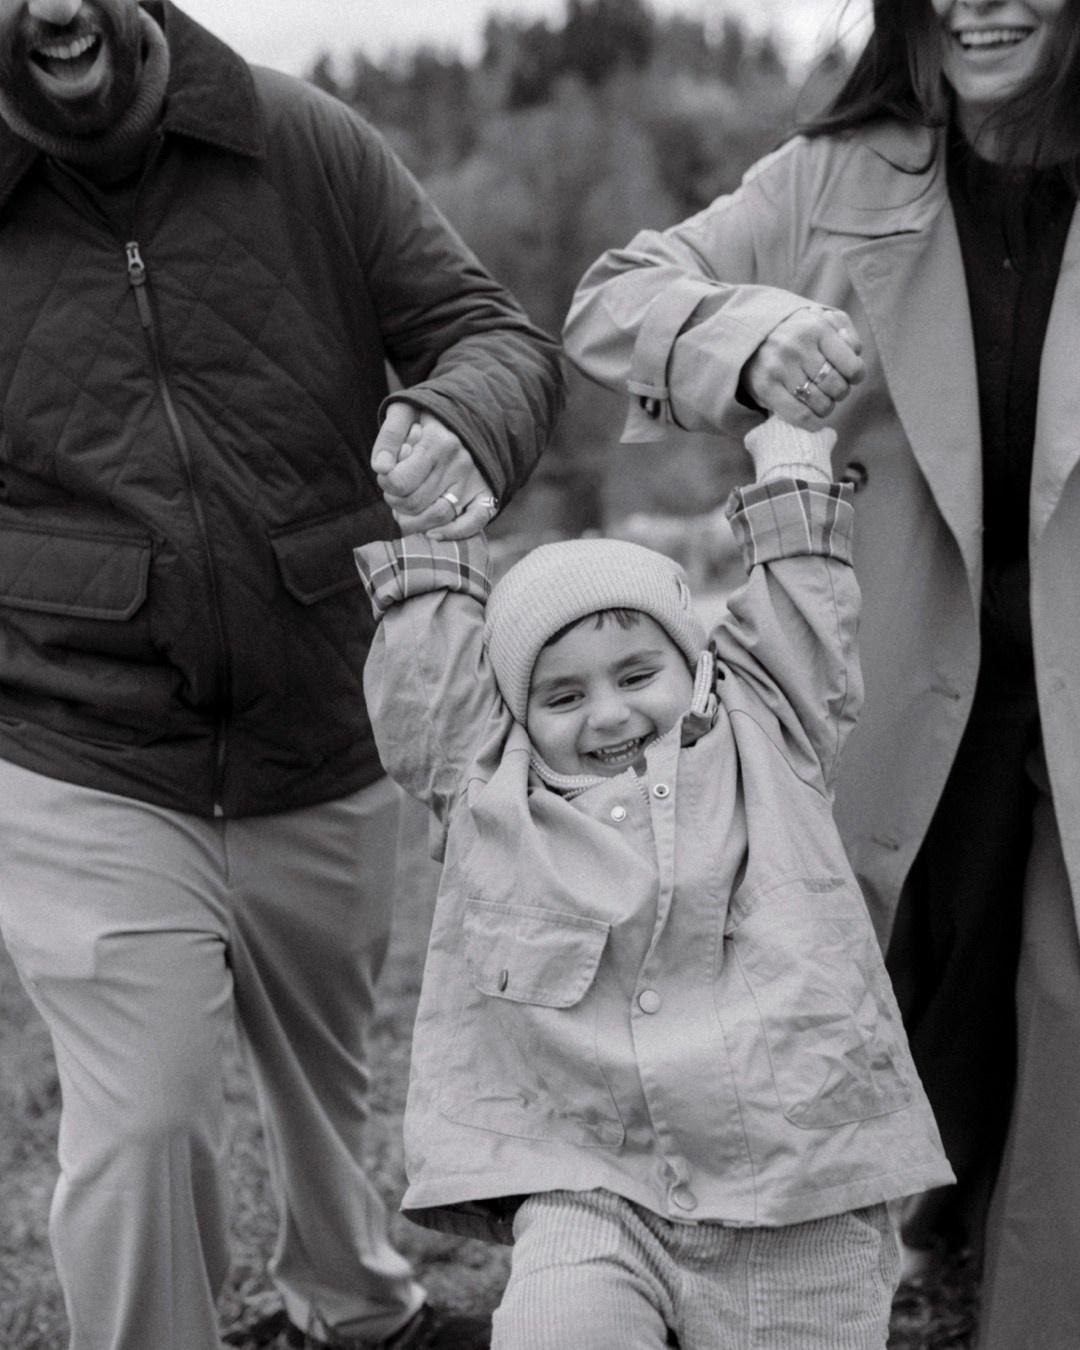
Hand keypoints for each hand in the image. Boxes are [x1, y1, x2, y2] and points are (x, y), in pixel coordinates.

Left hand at [371, 403, 497, 539]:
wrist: (474, 411)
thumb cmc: (432, 415)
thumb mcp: (405, 410)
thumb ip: (389, 437)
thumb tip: (380, 468)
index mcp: (437, 442)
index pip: (399, 481)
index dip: (386, 483)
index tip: (387, 475)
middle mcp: (459, 464)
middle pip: (414, 502)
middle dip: (396, 502)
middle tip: (396, 491)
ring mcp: (475, 482)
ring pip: (438, 517)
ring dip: (414, 522)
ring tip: (407, 510)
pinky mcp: (487, 495)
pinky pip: (472, 524)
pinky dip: (451, 534)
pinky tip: (432, 533)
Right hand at [738, 306, 864, 430]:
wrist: (751, 338)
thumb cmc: (795, 332)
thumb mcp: (822, 320)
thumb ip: (845, 332)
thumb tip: (855, 352)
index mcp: (816, 328)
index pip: (852, 366)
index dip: (856, 376)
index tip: (850, 376)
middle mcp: (797, 347)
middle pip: (837, 387)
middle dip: (840, 392)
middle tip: (832, 389)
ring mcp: (779, 368)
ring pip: (820, 403)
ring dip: (825, 407)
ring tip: (820, 400)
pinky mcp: (766, 387)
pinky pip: (799, 415)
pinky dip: (811, 422)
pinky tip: (813, 420)